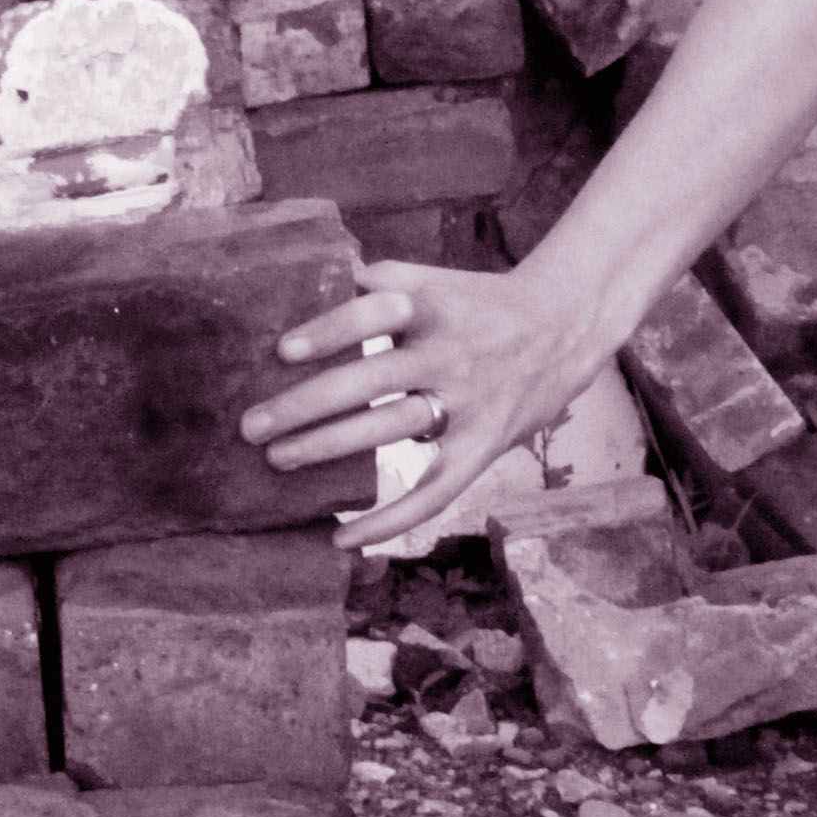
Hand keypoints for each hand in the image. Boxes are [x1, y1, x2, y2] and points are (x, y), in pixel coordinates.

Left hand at [241, 255, 613, 555]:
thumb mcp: (431, 281)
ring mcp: (469, 403)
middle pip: (371, 381)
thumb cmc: (474, 303)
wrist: (564, 327)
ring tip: (277, 460)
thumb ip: (375, 282)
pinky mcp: (483, 447)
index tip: (283, 350)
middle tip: (251, 426)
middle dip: (306, 406)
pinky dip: (388, 520)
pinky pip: (434, 493)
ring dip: (329, 450)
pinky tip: (342, 539)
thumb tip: (307, 276)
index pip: (376, 313)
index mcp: (432, 307)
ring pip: (392, 431)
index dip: (331, 330)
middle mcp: (450, 354)